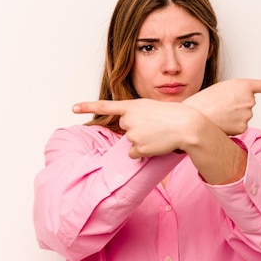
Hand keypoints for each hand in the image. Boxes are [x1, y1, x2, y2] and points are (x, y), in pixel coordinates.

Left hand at [72, 98, 201, 157]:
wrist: (187, 125)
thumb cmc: (173, 115)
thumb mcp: (152, 108)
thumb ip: (137, 115)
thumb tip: (131, 135)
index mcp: (132, 106)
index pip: (105, 106)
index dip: (87, 107)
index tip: (73, 108)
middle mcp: (129, 119)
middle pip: (125, 128)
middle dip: (136, 129)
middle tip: (153, 126)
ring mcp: (133, 134)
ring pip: (130, 142)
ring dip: (142, 141)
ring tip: (158, 135)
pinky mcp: (138, 148)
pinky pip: (134, 154)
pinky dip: (144, 152)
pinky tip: (156, 145)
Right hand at [183, 78, 260, 134]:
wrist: (193, 116)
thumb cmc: (203, 102)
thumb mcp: (221, 90)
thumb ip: (236, 95)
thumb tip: (244, 111)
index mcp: (242, 85)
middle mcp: (249, 99)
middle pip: (248, 105)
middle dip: (236, 107)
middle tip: (220, 106)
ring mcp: (248, 114)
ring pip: (243, 117)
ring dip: (232, 117)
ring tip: (218, 114)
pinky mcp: (243, 127)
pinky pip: (239, 127)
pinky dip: (231, 126)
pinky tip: (221, 123)